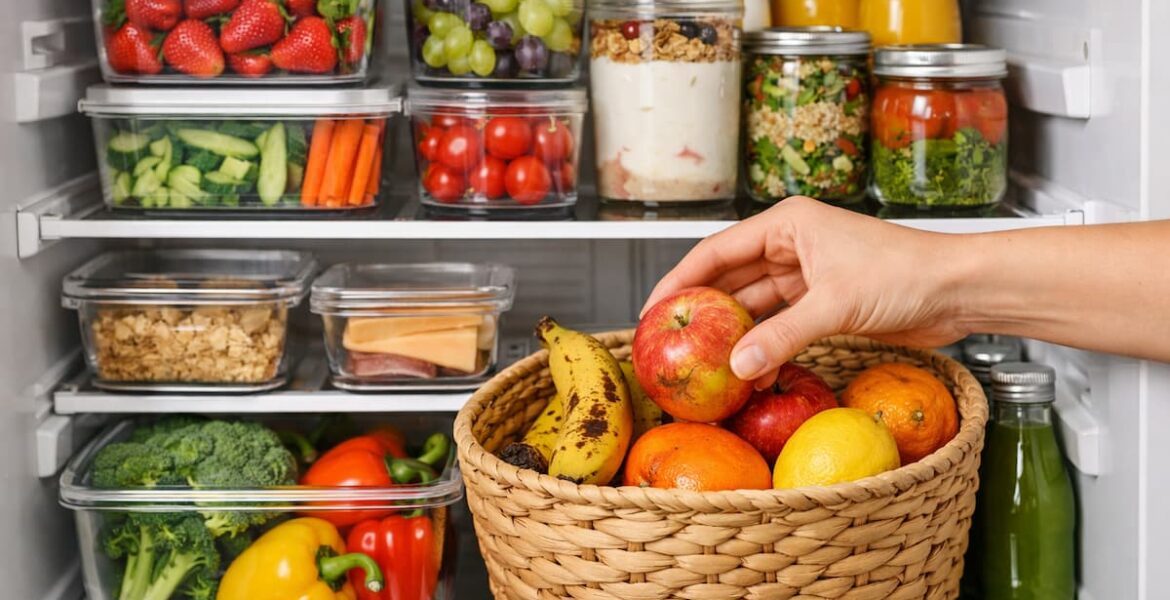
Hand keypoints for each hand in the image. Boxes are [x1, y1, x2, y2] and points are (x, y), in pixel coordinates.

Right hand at [643, 197, 971, 388]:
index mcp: (788, 225)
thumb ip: (783, 336)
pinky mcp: (823, 304)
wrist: (958, 291)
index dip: (680, 279)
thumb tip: (738, 367)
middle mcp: (792, 246)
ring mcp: (807, 276)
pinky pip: (778, 325)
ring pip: (753, 305)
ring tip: (700, 360)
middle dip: (700, 309)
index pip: (717, 251)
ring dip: (732, 332)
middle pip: (730, 279)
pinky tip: (745, 369)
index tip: (652, 308)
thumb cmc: (906, 274)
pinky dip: (762, 345)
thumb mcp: (836, 304)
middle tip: (668, 340)